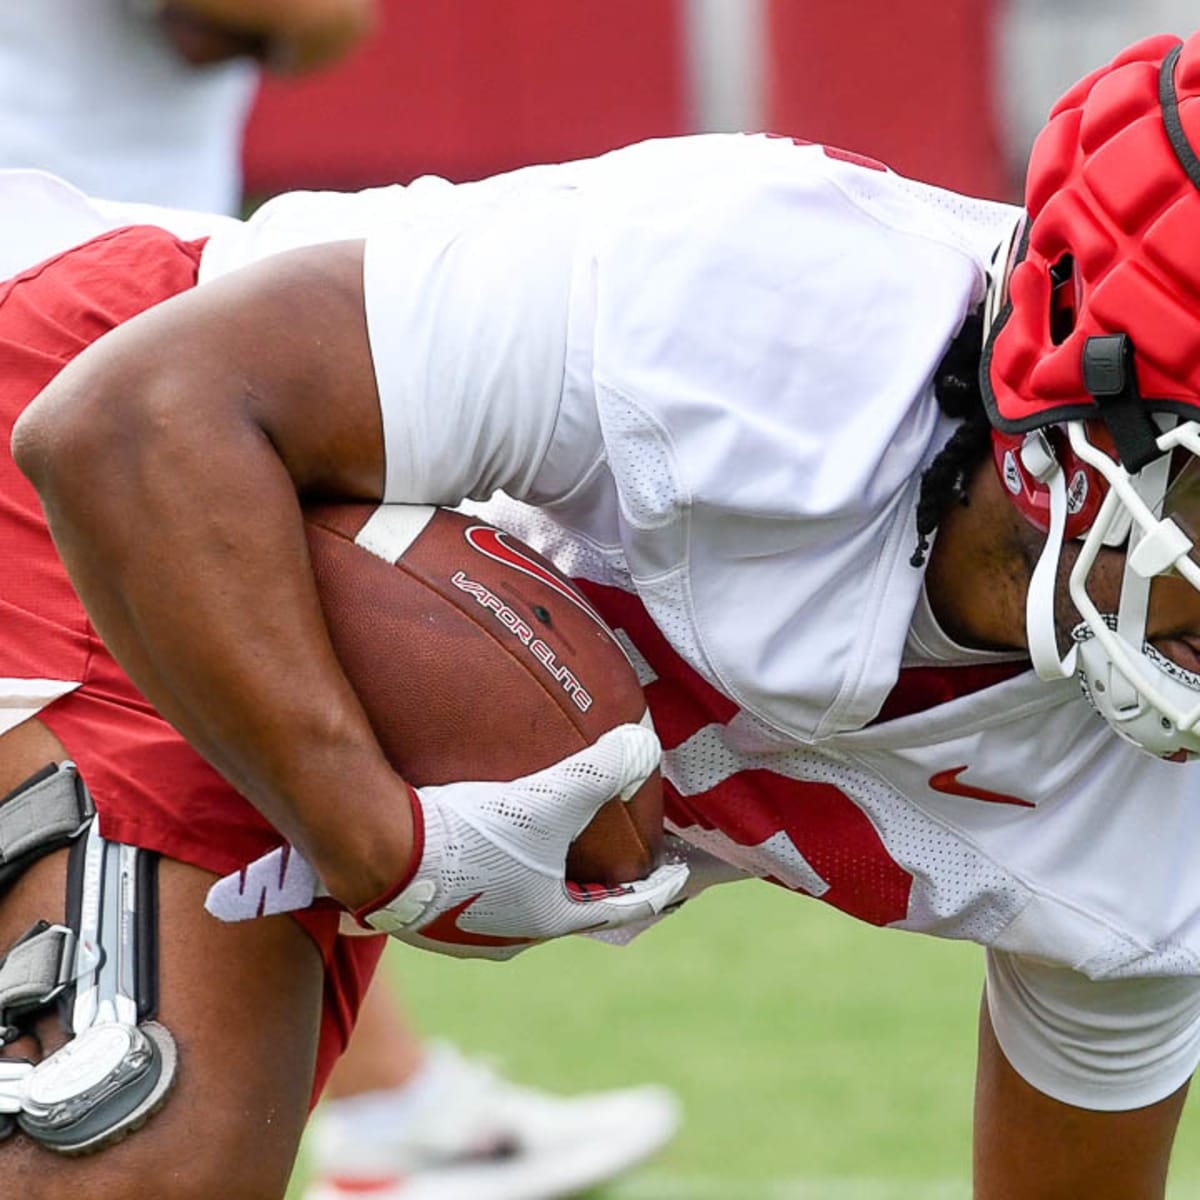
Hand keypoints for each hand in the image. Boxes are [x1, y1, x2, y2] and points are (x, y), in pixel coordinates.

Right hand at [206, 725, 688, 959]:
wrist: (375, 852)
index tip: (678, 877)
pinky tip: (478, 839)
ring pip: (515, 903)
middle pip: (564, 909)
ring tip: (544, 848)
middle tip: (609, 861)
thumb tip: (647, 747)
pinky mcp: (422, 915)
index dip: (653, 890)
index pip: (619, 909)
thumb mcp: (546, 798)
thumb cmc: (469, 836)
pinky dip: (491, 868)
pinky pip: (471, 890)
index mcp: (545, 920)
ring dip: (537, 878)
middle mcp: (505, 937)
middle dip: (590, 886)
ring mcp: (460, 932)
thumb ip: (600, 772)